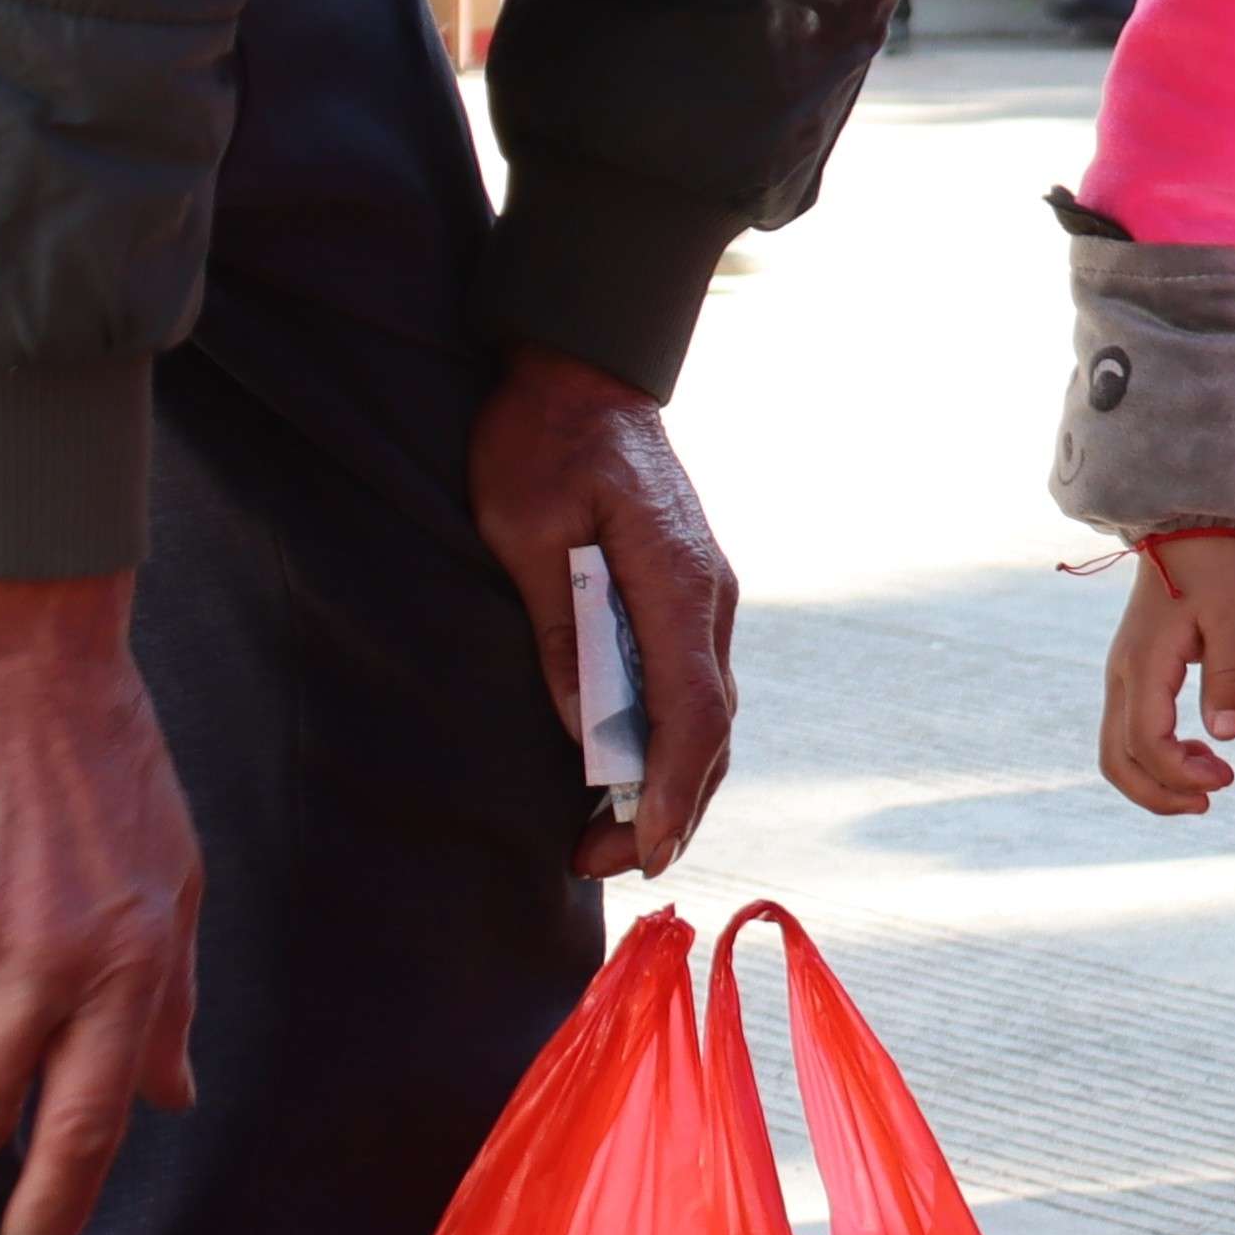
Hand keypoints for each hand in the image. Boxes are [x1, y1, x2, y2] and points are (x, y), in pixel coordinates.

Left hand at [470, 345, 737, 874]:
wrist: (581, 372)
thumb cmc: (542, 441)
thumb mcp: (524, 530)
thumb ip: (559, 630)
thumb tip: (581, 730)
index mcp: (679, 581)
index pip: (692, 713)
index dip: (671, 794)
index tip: (641, 854)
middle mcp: (710, 598)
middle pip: (709, 730)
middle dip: (664, 811)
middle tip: (591, 863)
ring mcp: (706, 597)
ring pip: (705, 716)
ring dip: (666, 785)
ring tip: (600, 836)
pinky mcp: (686, 596)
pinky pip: (687, 688)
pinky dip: (664, 744)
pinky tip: (620, 774)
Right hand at [1097, 526, 1234, 811]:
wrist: (1190, 530)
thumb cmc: (1218, 570)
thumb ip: (1229, 678)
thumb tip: (1223, 737)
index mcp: (1144, 666)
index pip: (1146, 744)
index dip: (1182, 774)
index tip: (1228, 776)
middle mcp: (1121, 676)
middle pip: (1115, 761)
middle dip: (1159, 794)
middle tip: (1211, 800)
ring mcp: (1121, 676)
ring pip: (1116, 752)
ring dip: (1156, 779)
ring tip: (1209, 780)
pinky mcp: (1131, 674)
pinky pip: (1127, 732)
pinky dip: (1154, 757)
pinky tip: (1195, 750)